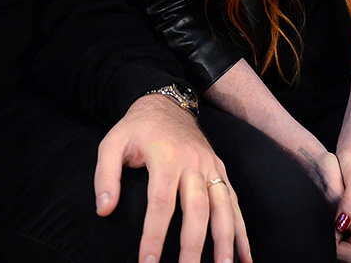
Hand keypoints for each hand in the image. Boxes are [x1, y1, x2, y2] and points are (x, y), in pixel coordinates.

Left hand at [94, 95, 251, 262]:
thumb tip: (104, 209)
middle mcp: (192, 163)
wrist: (166, 102)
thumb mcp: (113, 143)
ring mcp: (210, 166)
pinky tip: (246, 256)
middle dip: (193, 245)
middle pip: (196, 209)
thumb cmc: (136, 128)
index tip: (148, 262)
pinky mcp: (221, 170)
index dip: (155, 234)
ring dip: (226, 240)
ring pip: (223, 207)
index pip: (161, 202)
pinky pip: (234, 202)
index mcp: (165, 156)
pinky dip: (242, 230)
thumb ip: (106, 175)